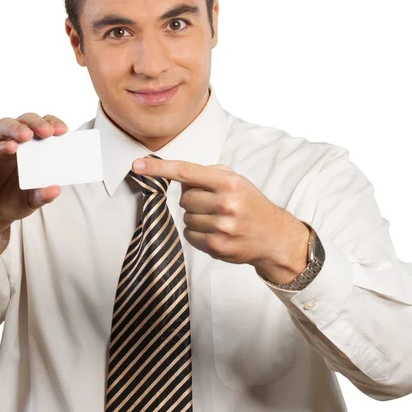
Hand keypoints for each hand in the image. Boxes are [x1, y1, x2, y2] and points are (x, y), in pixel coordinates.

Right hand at [0, 113, 68, 231]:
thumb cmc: (12, 201)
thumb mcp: (32, 201)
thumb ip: (43, 195)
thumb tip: (56, 189)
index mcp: (30, 146)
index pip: (42, 126)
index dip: (52, 123)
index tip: (63, 131)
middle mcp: (11, 140)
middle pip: (24, 121)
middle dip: (36, 123)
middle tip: (47, 132)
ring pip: (2, 126)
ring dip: (16, 128)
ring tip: (27, 135)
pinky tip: (9, 148)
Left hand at [132, 156, 308, 279]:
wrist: (274, 236)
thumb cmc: (250, 204)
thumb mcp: (236, 180)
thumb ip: (207, 174)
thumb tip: (177, 176)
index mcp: (228, 182)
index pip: (185, 172)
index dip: (158, 168)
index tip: (137, 165)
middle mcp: (226, 203)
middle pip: (184, 199)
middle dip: (193, 200)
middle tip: (213, 203)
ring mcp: (222, 227)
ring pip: (186, 218)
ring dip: (196, 217)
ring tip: (218, 219)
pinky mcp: (217, 246)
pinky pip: (190, 236)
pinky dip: (197, 233)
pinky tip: (216, 231)